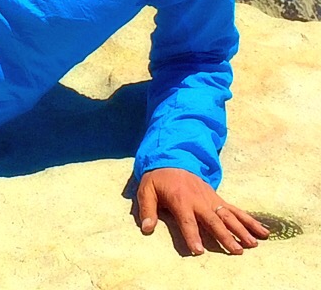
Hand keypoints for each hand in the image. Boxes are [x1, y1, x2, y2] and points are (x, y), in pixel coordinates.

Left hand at [137, 168, 270, 255]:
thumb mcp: (146, 189)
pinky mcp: (217, 198)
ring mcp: (211, 199)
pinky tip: (262, 231)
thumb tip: (147, 228)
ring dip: (241, 229)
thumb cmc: (158, 178)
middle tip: (236, 250)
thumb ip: (147, 209)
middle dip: (225, 235)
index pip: (187, 220)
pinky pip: (235, 210)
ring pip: (228, 216)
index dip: (192, 235)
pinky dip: (249, 220)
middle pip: (213, 220)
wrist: (172, 158)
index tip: (198, 250)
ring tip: (253, 244)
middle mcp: (199, 200)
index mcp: (180, 200)